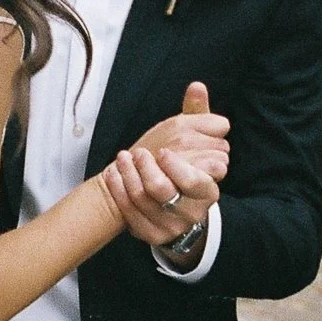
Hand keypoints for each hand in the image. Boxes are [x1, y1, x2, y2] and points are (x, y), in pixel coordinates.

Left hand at [110, 81, 229, 246]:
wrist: (168, 205)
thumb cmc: (181, 165)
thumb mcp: (193, 140)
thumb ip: (197, 114)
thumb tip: (197, 86)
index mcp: (208, 190)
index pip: (197, 182)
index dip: (179, 167)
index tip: (162, 151)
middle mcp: (192, 212)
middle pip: (166, 192)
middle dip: (148, 170)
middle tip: (139, 153)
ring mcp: (171, 226)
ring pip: (144, 201)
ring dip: (129, 175)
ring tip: (123, 157)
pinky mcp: (151, 234)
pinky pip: (131, 213)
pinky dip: (118, 191)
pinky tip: (113, 173)